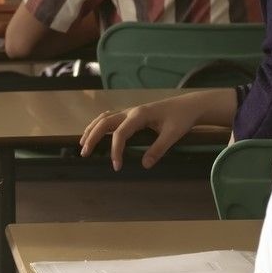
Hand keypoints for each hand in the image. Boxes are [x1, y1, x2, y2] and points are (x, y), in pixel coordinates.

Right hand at [78, 97, 207, 170]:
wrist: (189, 105)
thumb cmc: (182, 118)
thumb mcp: (173, 135)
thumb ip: (158, 149)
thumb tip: (144, 165)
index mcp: (139, 115)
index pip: (120, 133)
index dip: (115, 150)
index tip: (116, 166)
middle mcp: (131, 111)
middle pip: (104, 122)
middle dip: (92, 137)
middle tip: (84, 153)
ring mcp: (130, 111)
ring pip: (104, 118)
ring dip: (92, 129)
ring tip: (83, 143)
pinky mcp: (133, 114)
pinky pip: (111, 117)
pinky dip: (99, 125)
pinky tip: (96, 132)